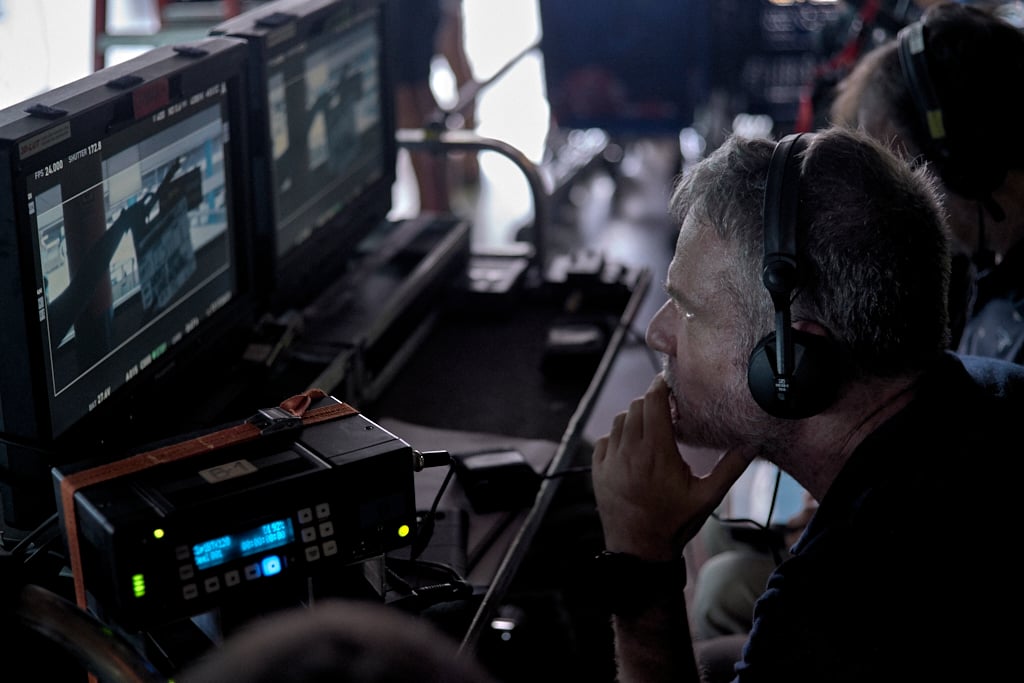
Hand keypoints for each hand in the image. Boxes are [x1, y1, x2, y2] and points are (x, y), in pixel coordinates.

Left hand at [592, 375, 752, 559]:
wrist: (640, 551)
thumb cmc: (675, 523)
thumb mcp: (707, 497)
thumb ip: (730, 468)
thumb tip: (753, 444)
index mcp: (657, 453)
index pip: (653, 402)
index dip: (661, 387)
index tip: (669, 385)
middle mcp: (629, 452)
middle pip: (636, 406)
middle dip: (651, 404)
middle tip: (666, 413)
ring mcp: (610, 461)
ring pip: (619, 420)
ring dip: (635, 419)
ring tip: (650, 432)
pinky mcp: (597, 470)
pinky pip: (604, 439)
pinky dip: (617, 437)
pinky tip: (632, 450)